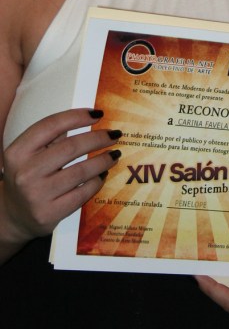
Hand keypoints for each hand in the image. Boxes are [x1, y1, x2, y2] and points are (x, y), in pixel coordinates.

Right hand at [1, 108, 121, 247]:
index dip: (78, 117)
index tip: (98, 114)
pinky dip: (97, 182)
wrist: (14, 215)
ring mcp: (37, 195)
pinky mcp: (49, 214)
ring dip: (103, 160)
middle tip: (114, 134)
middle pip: (71, 147)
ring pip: (80, 171)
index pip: (51, 125)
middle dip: (98, 138)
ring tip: (114, 154)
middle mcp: (25, 173)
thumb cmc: (28, 176)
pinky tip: (103, 175)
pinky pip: (82, 193)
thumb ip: (53, 138)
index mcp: (18, 152)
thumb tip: (90, 119)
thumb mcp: (29, 155)